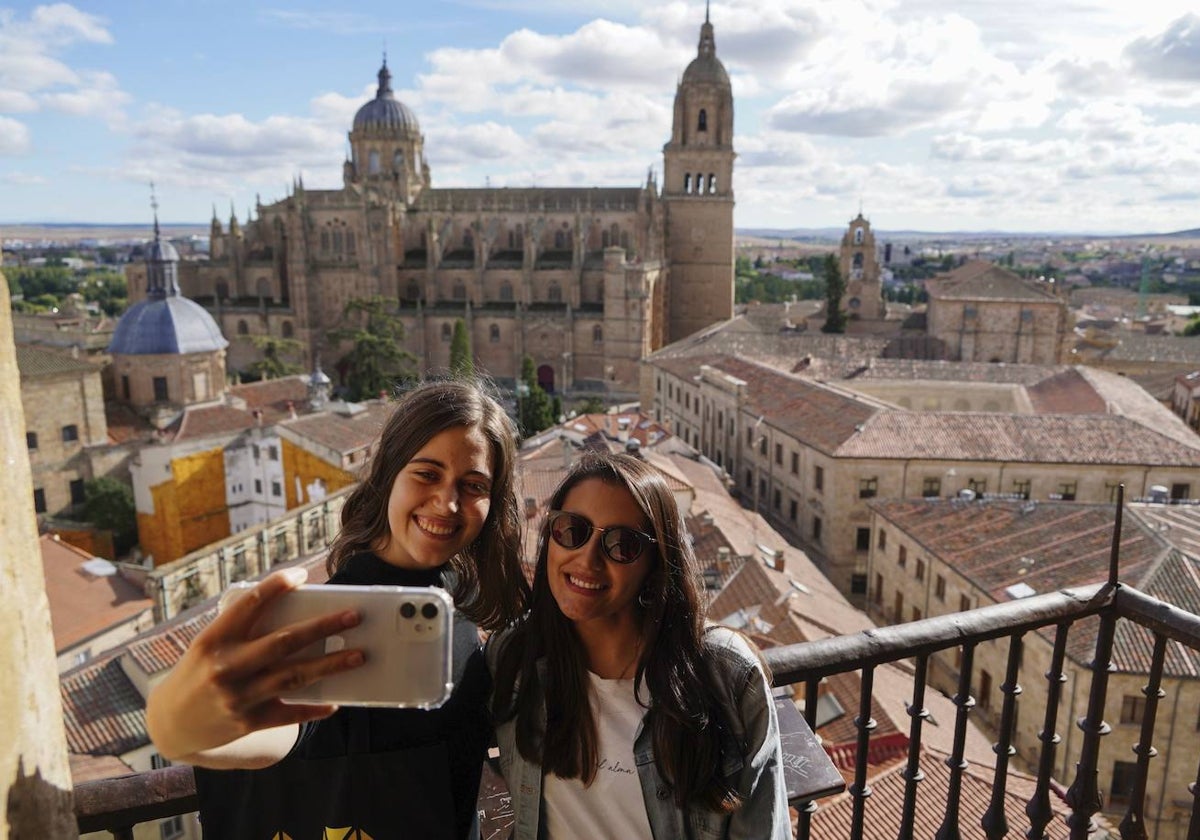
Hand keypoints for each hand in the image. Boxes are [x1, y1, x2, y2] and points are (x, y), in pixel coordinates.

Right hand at [146, 568, 363, 763]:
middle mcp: (226, 666)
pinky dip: (315, 708)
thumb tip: (298, 613)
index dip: (277, 586)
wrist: (169, 723)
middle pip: (284, 642)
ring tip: (359, 655)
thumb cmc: (199, 672)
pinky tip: (336, 701)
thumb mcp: (209, 644)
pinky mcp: (248, 722)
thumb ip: (244, 629)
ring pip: (294, 676)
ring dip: (331, 665)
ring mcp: (238, 697)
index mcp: (214, 639)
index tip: (302, 575)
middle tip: (354, 616)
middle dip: (323, 627)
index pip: (250, 603)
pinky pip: (290, 713)